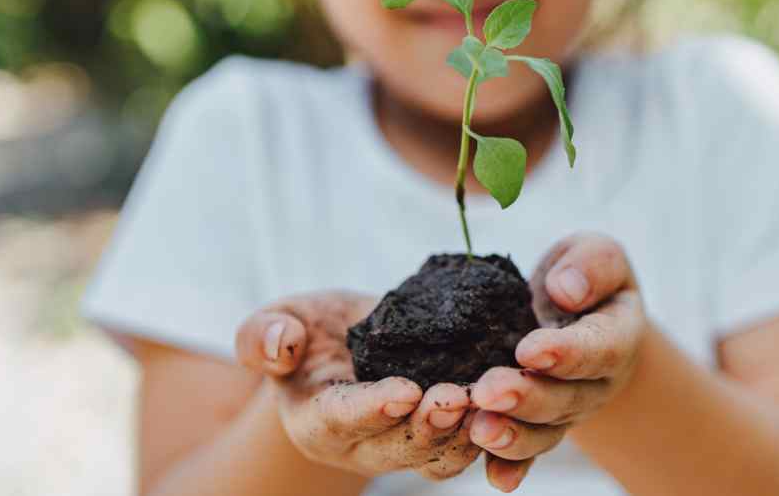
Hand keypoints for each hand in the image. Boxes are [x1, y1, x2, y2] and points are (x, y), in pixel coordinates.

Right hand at [235, 291, 482, 479]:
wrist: (345, 344)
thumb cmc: (306, 332)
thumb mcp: (276, 320)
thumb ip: (263, 335)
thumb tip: (279, 345)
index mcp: (316, 421)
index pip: (343, 419)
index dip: (373, 409)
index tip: (405, 392)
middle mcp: (361, 447)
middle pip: (396, 448)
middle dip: (428, 427)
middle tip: (458, 397)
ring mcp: (403, 449)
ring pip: (438, 458)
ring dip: (467, 435)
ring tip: (492, 403)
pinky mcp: (439, 439)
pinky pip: (467, 447)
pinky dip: (491, 430)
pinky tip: (515, 401)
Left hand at [469, 233, 646, 491]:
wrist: (578, 314)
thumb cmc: (583, 278)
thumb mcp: (597, 254)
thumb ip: (591, 265)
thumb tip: (566, 290)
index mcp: (616, 335)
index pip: (597, 348)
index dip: (565, 352)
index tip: (529, 350)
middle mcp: (595, 383)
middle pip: (565, 398)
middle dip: (527, 397)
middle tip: (488, 391)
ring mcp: (568, 410)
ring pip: (544, 430)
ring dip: (512, 435)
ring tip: (479, 429)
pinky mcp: (540, 426)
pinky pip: (529, 452)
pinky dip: (511, 467)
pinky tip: (495, 479)